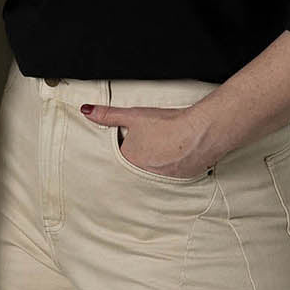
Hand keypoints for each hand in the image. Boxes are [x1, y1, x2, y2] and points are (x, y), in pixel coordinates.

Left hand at [80, 103, 217, 178]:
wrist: (202, 130)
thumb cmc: (167, 123)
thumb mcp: (133, 116)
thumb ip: (108, 115)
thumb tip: (86, 110)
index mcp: (129, 161)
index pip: (122, 156)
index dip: (129, 146)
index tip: (137, 139)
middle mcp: (145, 174)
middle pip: (140, 164)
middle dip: (145, 154)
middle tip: (155, 141)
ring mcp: (165, 178)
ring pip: (158, 170)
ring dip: (160, 161)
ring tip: (168, 145)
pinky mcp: (184, 178)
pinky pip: (175, 173)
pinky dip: (176, 165)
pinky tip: (181, 154)